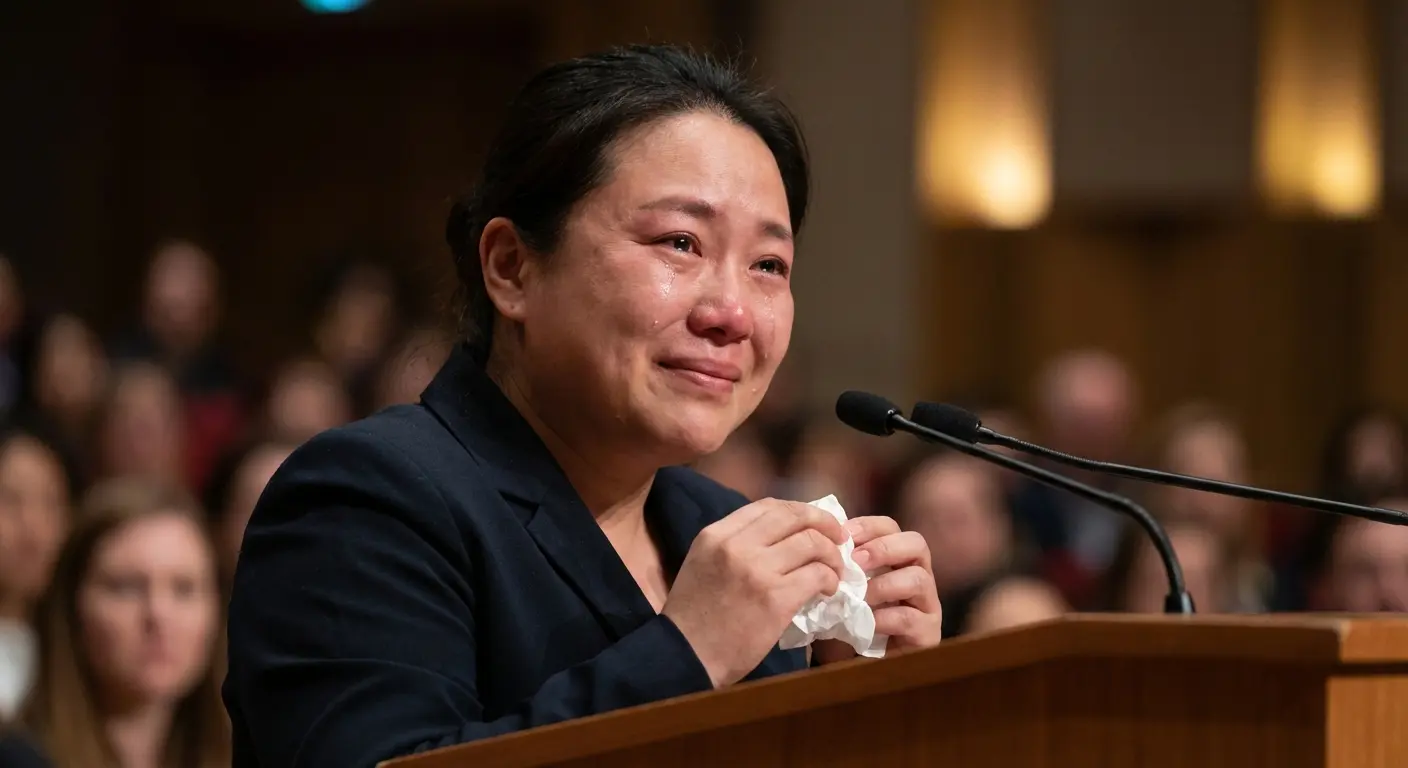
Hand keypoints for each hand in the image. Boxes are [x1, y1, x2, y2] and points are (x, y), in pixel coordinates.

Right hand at [664, 498, 846, 687]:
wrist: (686, 657)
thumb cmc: (695, 617)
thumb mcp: (704, 564)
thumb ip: (734, 546)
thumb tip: (780, 537)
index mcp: (716, 534)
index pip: (768, 506)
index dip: (799, 511)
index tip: (815, 524)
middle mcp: (736, 545)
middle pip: (794, 517)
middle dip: (824, 523)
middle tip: (838, 538)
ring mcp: (757, 570)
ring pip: (812, 543)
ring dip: (832, 555)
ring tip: (834, 571)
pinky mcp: (776, 598)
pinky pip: (817, 575)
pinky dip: (830, 580)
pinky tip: (828, 590)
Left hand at [813, 516, 941, 664]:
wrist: (850, 668)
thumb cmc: (842, 622)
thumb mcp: (834, 589)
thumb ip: (833, 566)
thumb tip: (818, 542)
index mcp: (894, 558)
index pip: (890, 527)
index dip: (868, 526)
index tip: (842, 535)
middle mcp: (917, 576)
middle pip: (916, 544)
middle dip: (883, 548)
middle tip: (855, 560)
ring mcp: (927, 605)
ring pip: (919, 578)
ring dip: (883, 584)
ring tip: (857, 597)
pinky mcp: (928, 634)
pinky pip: (911, 618)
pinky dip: (884, 617)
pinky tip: (864, 622)